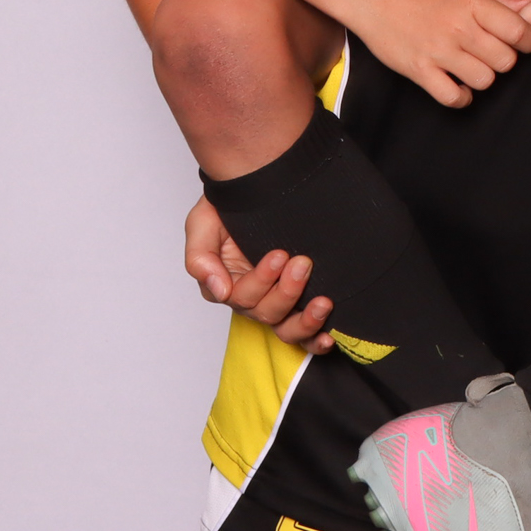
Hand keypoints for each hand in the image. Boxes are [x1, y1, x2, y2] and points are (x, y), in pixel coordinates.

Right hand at [185, 197, 334, 350]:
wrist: (259, 191)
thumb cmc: (226, 210)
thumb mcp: (202, 225)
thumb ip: (200, 258)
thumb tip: (219, 292)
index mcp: (226, 284)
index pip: (241, 296)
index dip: (262, 280)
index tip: (279, 255)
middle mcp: (251, 299)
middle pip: (266, 313)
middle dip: (287, 291)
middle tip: (303, 263)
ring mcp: (277, 304)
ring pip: (286, 329)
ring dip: (306, 320)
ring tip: (324, 302)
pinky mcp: (299, 305)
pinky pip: (306, 335)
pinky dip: (317, 339)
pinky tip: (329, 337)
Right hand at [347, 0, 530, 108]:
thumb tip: (530, 5)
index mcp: (472, 3)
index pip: (520, 31)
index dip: (527, 40)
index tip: (520, 40)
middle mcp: (458, 28)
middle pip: (506, 61)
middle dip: (504, 59)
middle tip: (490, 52)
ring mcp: (438, 51)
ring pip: (484, 80)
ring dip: (483, 76)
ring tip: (471, 65)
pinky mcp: (419, 70)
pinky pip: (452, 97)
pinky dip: (460, 97)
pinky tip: (457, 85)